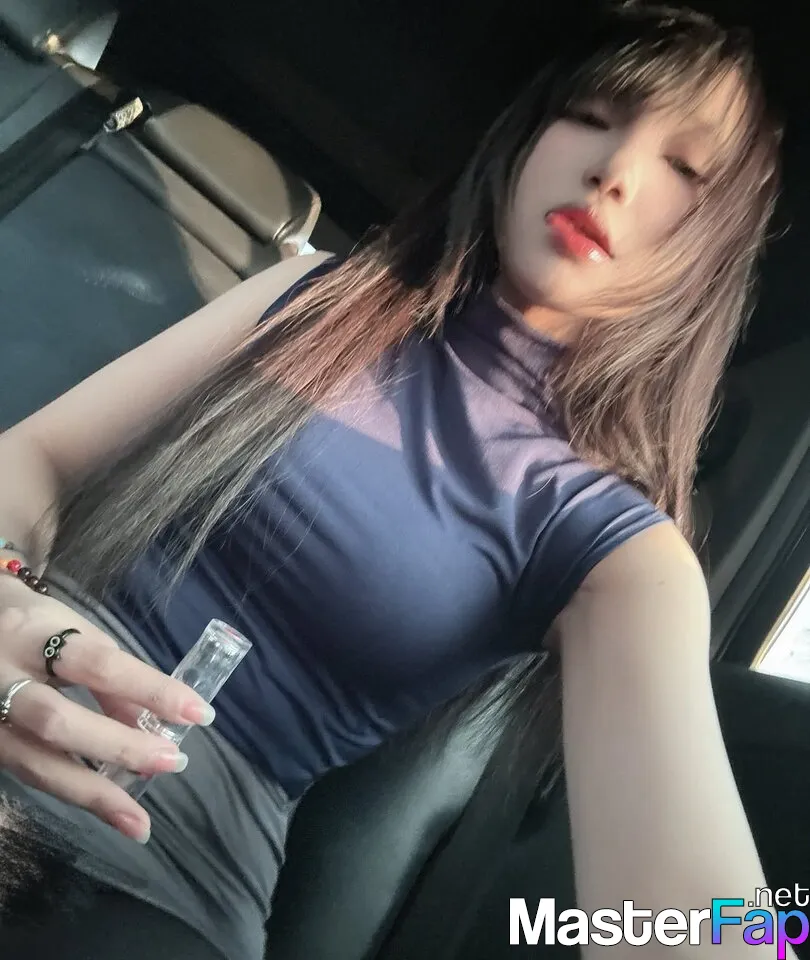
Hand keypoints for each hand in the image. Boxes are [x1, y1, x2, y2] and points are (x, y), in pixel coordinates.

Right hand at [0, 585, 212, 841]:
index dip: (150, 691)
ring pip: (35, 764)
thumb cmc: (28, 624)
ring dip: (93, 794)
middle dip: (119, 747)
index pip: (100, 665)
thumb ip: (108, 675)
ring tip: (138, 821)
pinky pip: (27, 775)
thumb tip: (149, 722)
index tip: (199, 713)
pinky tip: (105, 809)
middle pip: (58, 722)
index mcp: (33, 632)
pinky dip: (70, 793)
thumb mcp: (71, 630)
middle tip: (172, 762)